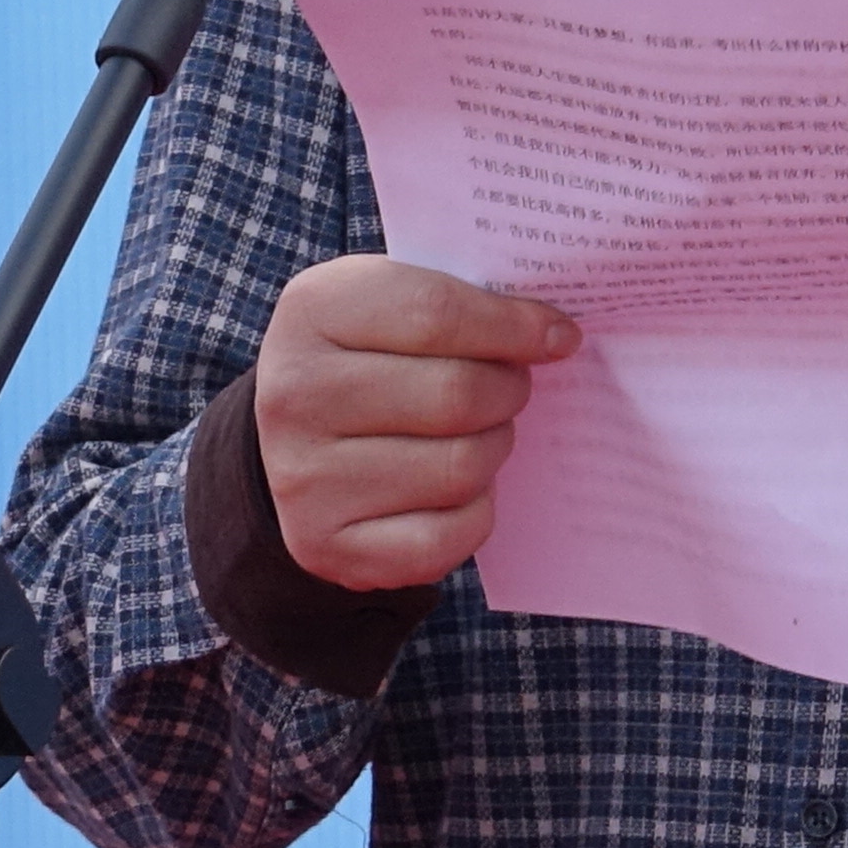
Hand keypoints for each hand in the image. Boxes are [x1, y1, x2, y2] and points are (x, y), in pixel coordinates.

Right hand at [253, 255, 578, 593]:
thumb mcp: (384, 301)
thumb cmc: (361, 357)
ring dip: (492, 449)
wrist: (288, 442)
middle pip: (456, 395)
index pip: (435, 313)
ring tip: (480, 433)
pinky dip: (473, 512)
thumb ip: (459, 302)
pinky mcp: (326, 546)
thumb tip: (555, 337)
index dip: (513, 326)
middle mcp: (293, 396)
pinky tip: (458, 488)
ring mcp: (304, 479)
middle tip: (511, 387)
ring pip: (460, 468)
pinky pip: (446, 537)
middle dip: (507, 391)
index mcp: (312, 314)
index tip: (558, 336)